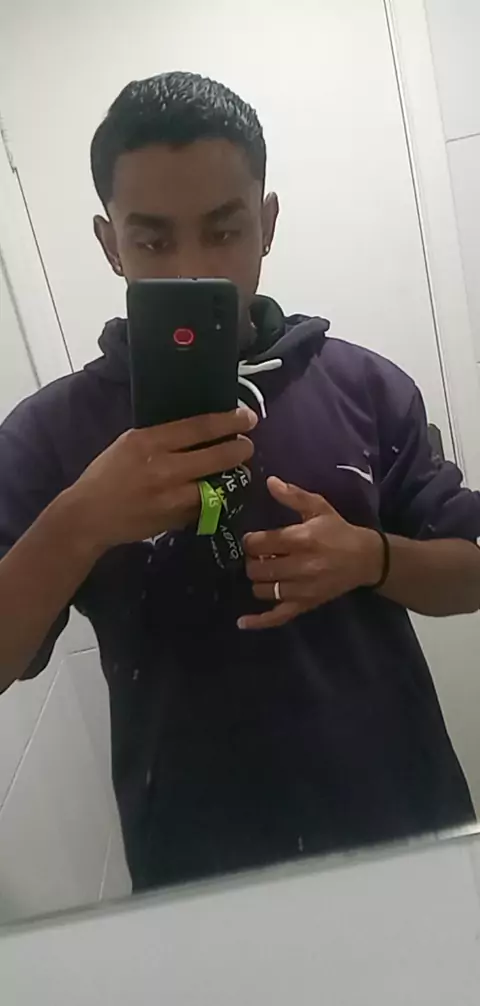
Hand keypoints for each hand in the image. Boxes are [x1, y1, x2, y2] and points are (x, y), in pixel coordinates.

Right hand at [67, 408, 256, 551]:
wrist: (89, 515)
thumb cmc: (107, 475)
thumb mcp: (130, 443)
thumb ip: (162, 437)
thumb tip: (198, 430)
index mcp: (149, 441)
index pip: (199, 427)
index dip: (229, 421)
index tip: (247, 417)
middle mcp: (163, 468)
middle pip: (217, 456)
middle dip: (240, 449)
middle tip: (248, 445)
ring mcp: (172, 496)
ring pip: (218, 484)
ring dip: (233, 477)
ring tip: (238, 470)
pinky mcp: (175, 519)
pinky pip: (205, 506)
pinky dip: (216, 498)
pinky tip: (218, 492)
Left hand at [239, 476, 382, 629]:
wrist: (365, 559)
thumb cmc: (338, 531)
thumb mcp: (318, 508)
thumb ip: (293, 496)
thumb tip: (269, 481)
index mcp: (300, 540)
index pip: (259, 543)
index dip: (250, 541)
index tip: (253, 540)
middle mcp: (299, 566)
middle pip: (256, 569)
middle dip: (252, 561)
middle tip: (259, 556)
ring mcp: (301, 589)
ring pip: (262, 590)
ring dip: (259, 581)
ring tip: (266, 572)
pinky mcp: (305, 605)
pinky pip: (277, 617)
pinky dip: (258, 621)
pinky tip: (242, 621)